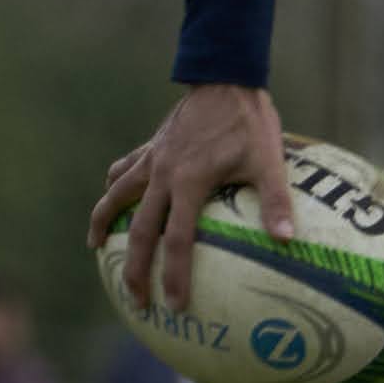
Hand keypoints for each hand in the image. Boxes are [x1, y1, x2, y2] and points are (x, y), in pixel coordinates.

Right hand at [89, 85, 291, 312]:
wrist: (224, 77)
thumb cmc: (249, 122)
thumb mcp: (269, 161)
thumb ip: (275, 202)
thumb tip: (288, 240)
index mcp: (190, 183)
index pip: (178, 240)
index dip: (174, 275)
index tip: (174, 305)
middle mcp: (163, 175)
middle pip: (138, 231)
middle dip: (134, 269)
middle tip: (135, 299)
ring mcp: (152, 160)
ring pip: (115, 197)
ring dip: (102, 224)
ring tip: (96, 248)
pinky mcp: (150, 147)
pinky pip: (123, 170)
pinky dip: (113, 187)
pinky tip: (110, 200)